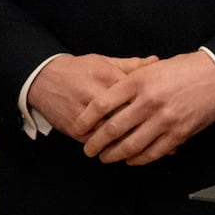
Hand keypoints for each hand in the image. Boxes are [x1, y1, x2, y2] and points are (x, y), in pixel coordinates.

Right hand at [27, 53, 158, 141]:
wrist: (44, 78)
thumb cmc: (80, 69)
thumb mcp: (106, 61)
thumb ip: (132, 65)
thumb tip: (156, 60)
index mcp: (110, 78)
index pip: (136, 94)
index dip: (154, 106)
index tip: (170, 113)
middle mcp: (98, 97)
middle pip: (125, 116)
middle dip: (145, 129)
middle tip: (165, 138)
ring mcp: (85, 115)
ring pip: (110, 134)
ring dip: (128, 143)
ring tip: (149, 150)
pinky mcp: (74, 128)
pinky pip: (95, 142)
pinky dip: (109, 148)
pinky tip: (123, 153)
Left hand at [76, 51, 214, 165]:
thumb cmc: (187, 69)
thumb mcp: (154, 66)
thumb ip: (130, 78)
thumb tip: (107, 93)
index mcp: (140, 81)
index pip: (102, 104)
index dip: (85, 119)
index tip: (78, 127)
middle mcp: (149, 101)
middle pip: (112, 128)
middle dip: (95, 143)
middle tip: (89, 149)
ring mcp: (164, 119)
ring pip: (130, 145)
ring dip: (113, 155)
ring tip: (106, 158)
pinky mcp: (178, 133)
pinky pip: (152, 153)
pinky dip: (137, 159)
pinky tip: (131, 159)